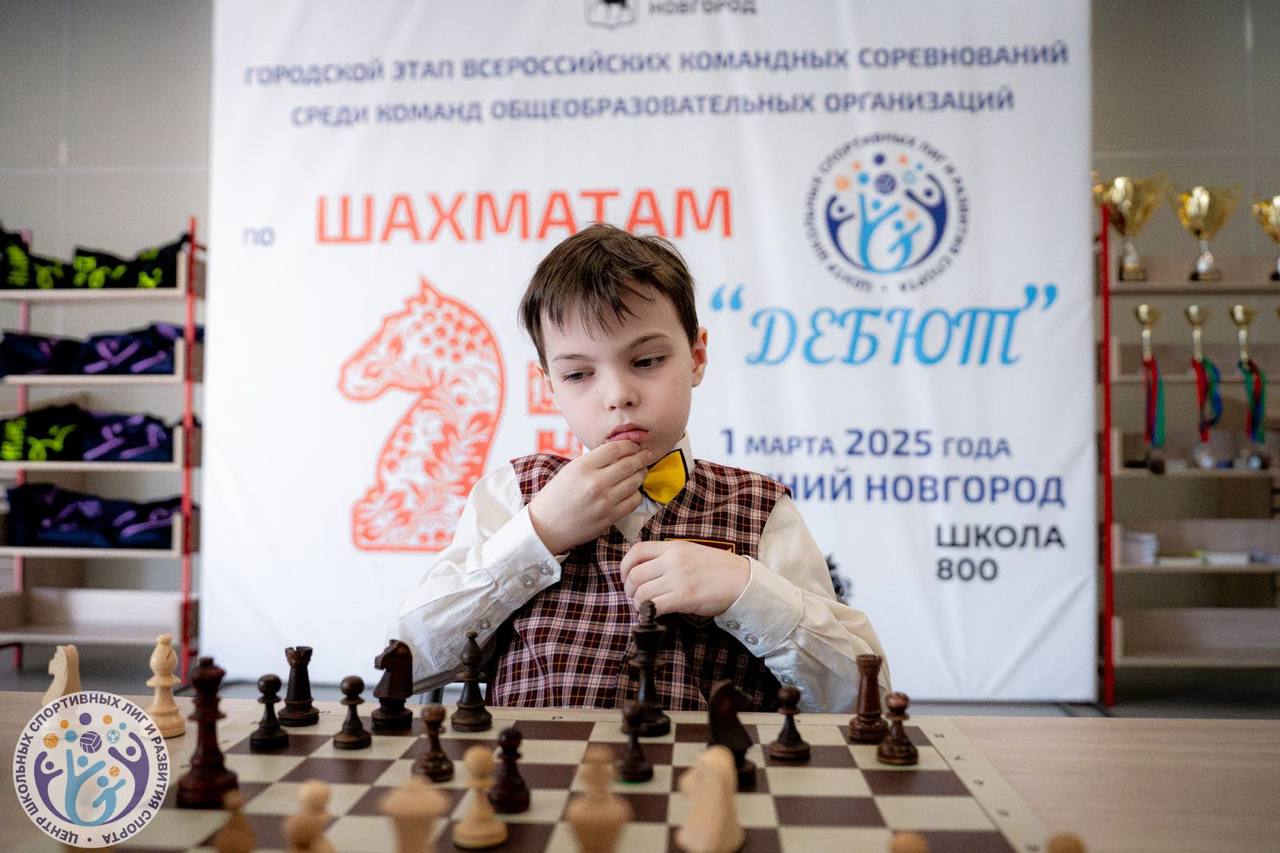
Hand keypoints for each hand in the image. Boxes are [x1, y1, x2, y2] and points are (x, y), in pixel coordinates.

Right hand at [528, 441, 652, 553]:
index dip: (629, 445)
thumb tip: (619, 450)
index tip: (634, 445)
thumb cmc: (556, 496)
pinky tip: (631, 491)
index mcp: (582, 467)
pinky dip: (636, 494)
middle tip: (646, 455)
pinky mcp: (609, 517)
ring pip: (635, 482)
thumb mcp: (570, 470)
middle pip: (630, 464)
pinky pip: (634, 501)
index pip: (615, 448)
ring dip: (640, 474)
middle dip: (642, 457)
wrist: (546, 526)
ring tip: (639, 472)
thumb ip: (594, 460)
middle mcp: (594, 483)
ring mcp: (604, 502)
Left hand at [619, 541, 749, 617]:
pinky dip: (648, 612)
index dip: (624, 566)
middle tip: (635, 597)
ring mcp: (678, 578)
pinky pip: (654, 605)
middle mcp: (673, 560)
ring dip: (638, 602)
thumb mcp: (692, 553)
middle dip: (629, 589)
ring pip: (641, 591)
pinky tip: (653, 614)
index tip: (625, 578)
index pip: (637, 551)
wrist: (742, 581)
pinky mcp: (684, 597)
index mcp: (674, 547)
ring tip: (645, 607)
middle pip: (635, 574)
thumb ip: (669, 557)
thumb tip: (646, 571)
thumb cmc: (718, 569)